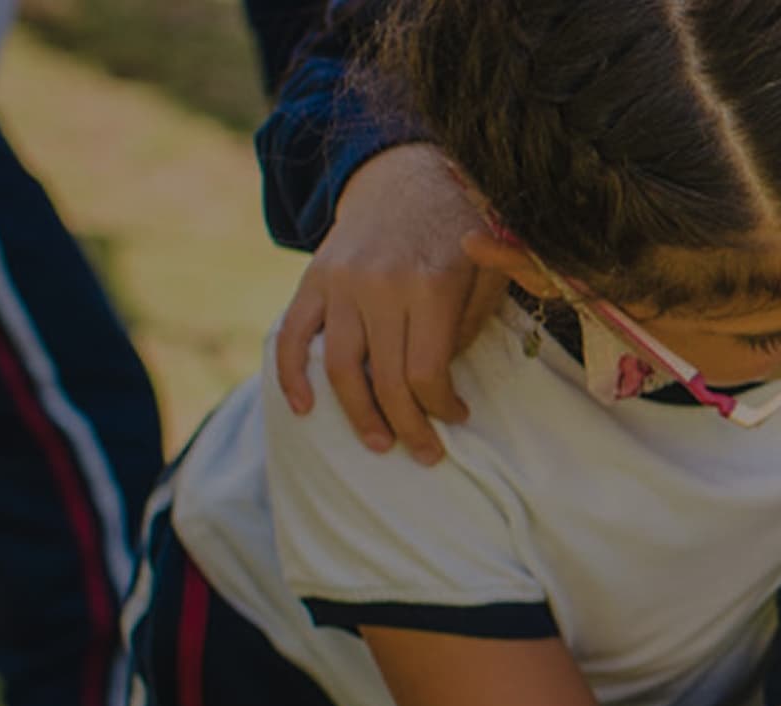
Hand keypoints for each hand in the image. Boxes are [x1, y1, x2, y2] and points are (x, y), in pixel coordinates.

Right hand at [275, 144, 501, 463]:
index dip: (442, 407)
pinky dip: (292, 375)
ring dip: (356, 414)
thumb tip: (446, 380)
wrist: (406, 175)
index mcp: (430, 284)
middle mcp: (380, 285)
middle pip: (386, 378)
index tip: (456, 418)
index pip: (427, 371)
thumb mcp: (488, 268)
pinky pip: (292, 334)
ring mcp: (341, 283)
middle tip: (424, 455)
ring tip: (377, 443)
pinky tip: (305, 409)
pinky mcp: (314, 279)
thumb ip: (472, 322)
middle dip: (406, 426)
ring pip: (340, 366)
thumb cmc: (460, 230)